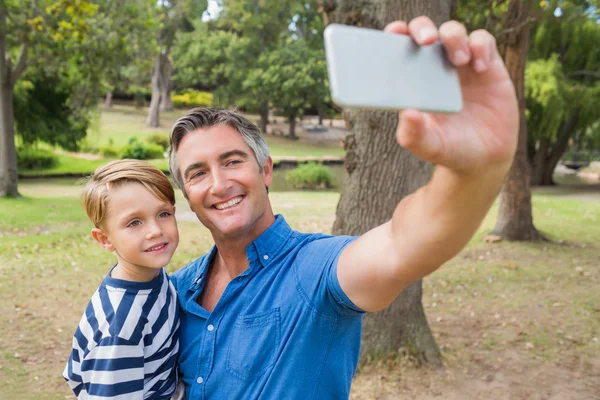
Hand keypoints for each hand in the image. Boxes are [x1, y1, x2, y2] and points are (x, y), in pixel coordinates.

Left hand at [385, 17, 518, 174]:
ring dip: (453, 37)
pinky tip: (480, 67)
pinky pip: (483, 40)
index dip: (396, 35)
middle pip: (425, 30)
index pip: (400, 49)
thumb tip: (406, 113)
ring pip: (454, 31)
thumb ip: (413, 134)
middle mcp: (435, 67)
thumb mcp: (428, 146)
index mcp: (414, 81)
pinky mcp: (488, 65)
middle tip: (426, 40)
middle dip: (423, 27)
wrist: (484, 157)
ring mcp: (461, 65)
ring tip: (459, 61)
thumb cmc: (449, 149)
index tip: (394, 33)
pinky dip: (481, 46)